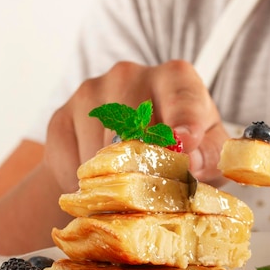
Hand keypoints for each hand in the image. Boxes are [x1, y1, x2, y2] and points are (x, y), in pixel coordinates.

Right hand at [45, 60, 228, 191]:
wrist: (135, 147)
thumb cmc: (184, 147)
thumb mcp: (208, 151)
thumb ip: (208, 155)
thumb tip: (189, 161)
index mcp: (177, 78)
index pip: (182, 101)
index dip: (183, 125)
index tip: (184, 144)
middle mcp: (131, 75)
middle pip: (136, 128)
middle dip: (146, 168)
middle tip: (153, 195)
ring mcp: (91, 92)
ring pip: (100, 150)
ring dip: (114, 180)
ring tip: (130, 190)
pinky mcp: (61, 117)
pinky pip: (69, 162)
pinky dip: (85, 185)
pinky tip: (102, 183)